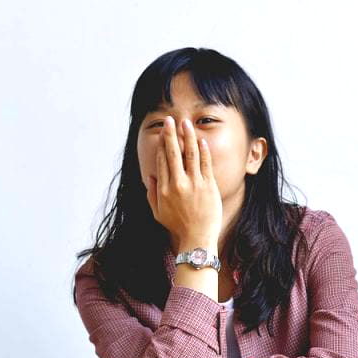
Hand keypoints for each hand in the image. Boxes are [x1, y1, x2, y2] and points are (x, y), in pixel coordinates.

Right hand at [146, 116, 222, 247]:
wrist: (197, 238)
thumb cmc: (178, 226)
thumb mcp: (158, 212)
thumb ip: (151, 194)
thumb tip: (149, 177)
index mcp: (163, 189)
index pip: (162, 161)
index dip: (162, 145)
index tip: (163, 133)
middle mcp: (177, 184)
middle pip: (173, 153)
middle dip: (170, 134)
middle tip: (169, 120)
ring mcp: (193, 184)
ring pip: (189, 155)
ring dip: (187, 137)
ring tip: (185, 123)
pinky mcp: (208, 186)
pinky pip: (205, 164)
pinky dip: (203, 151)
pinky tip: (200, 140)